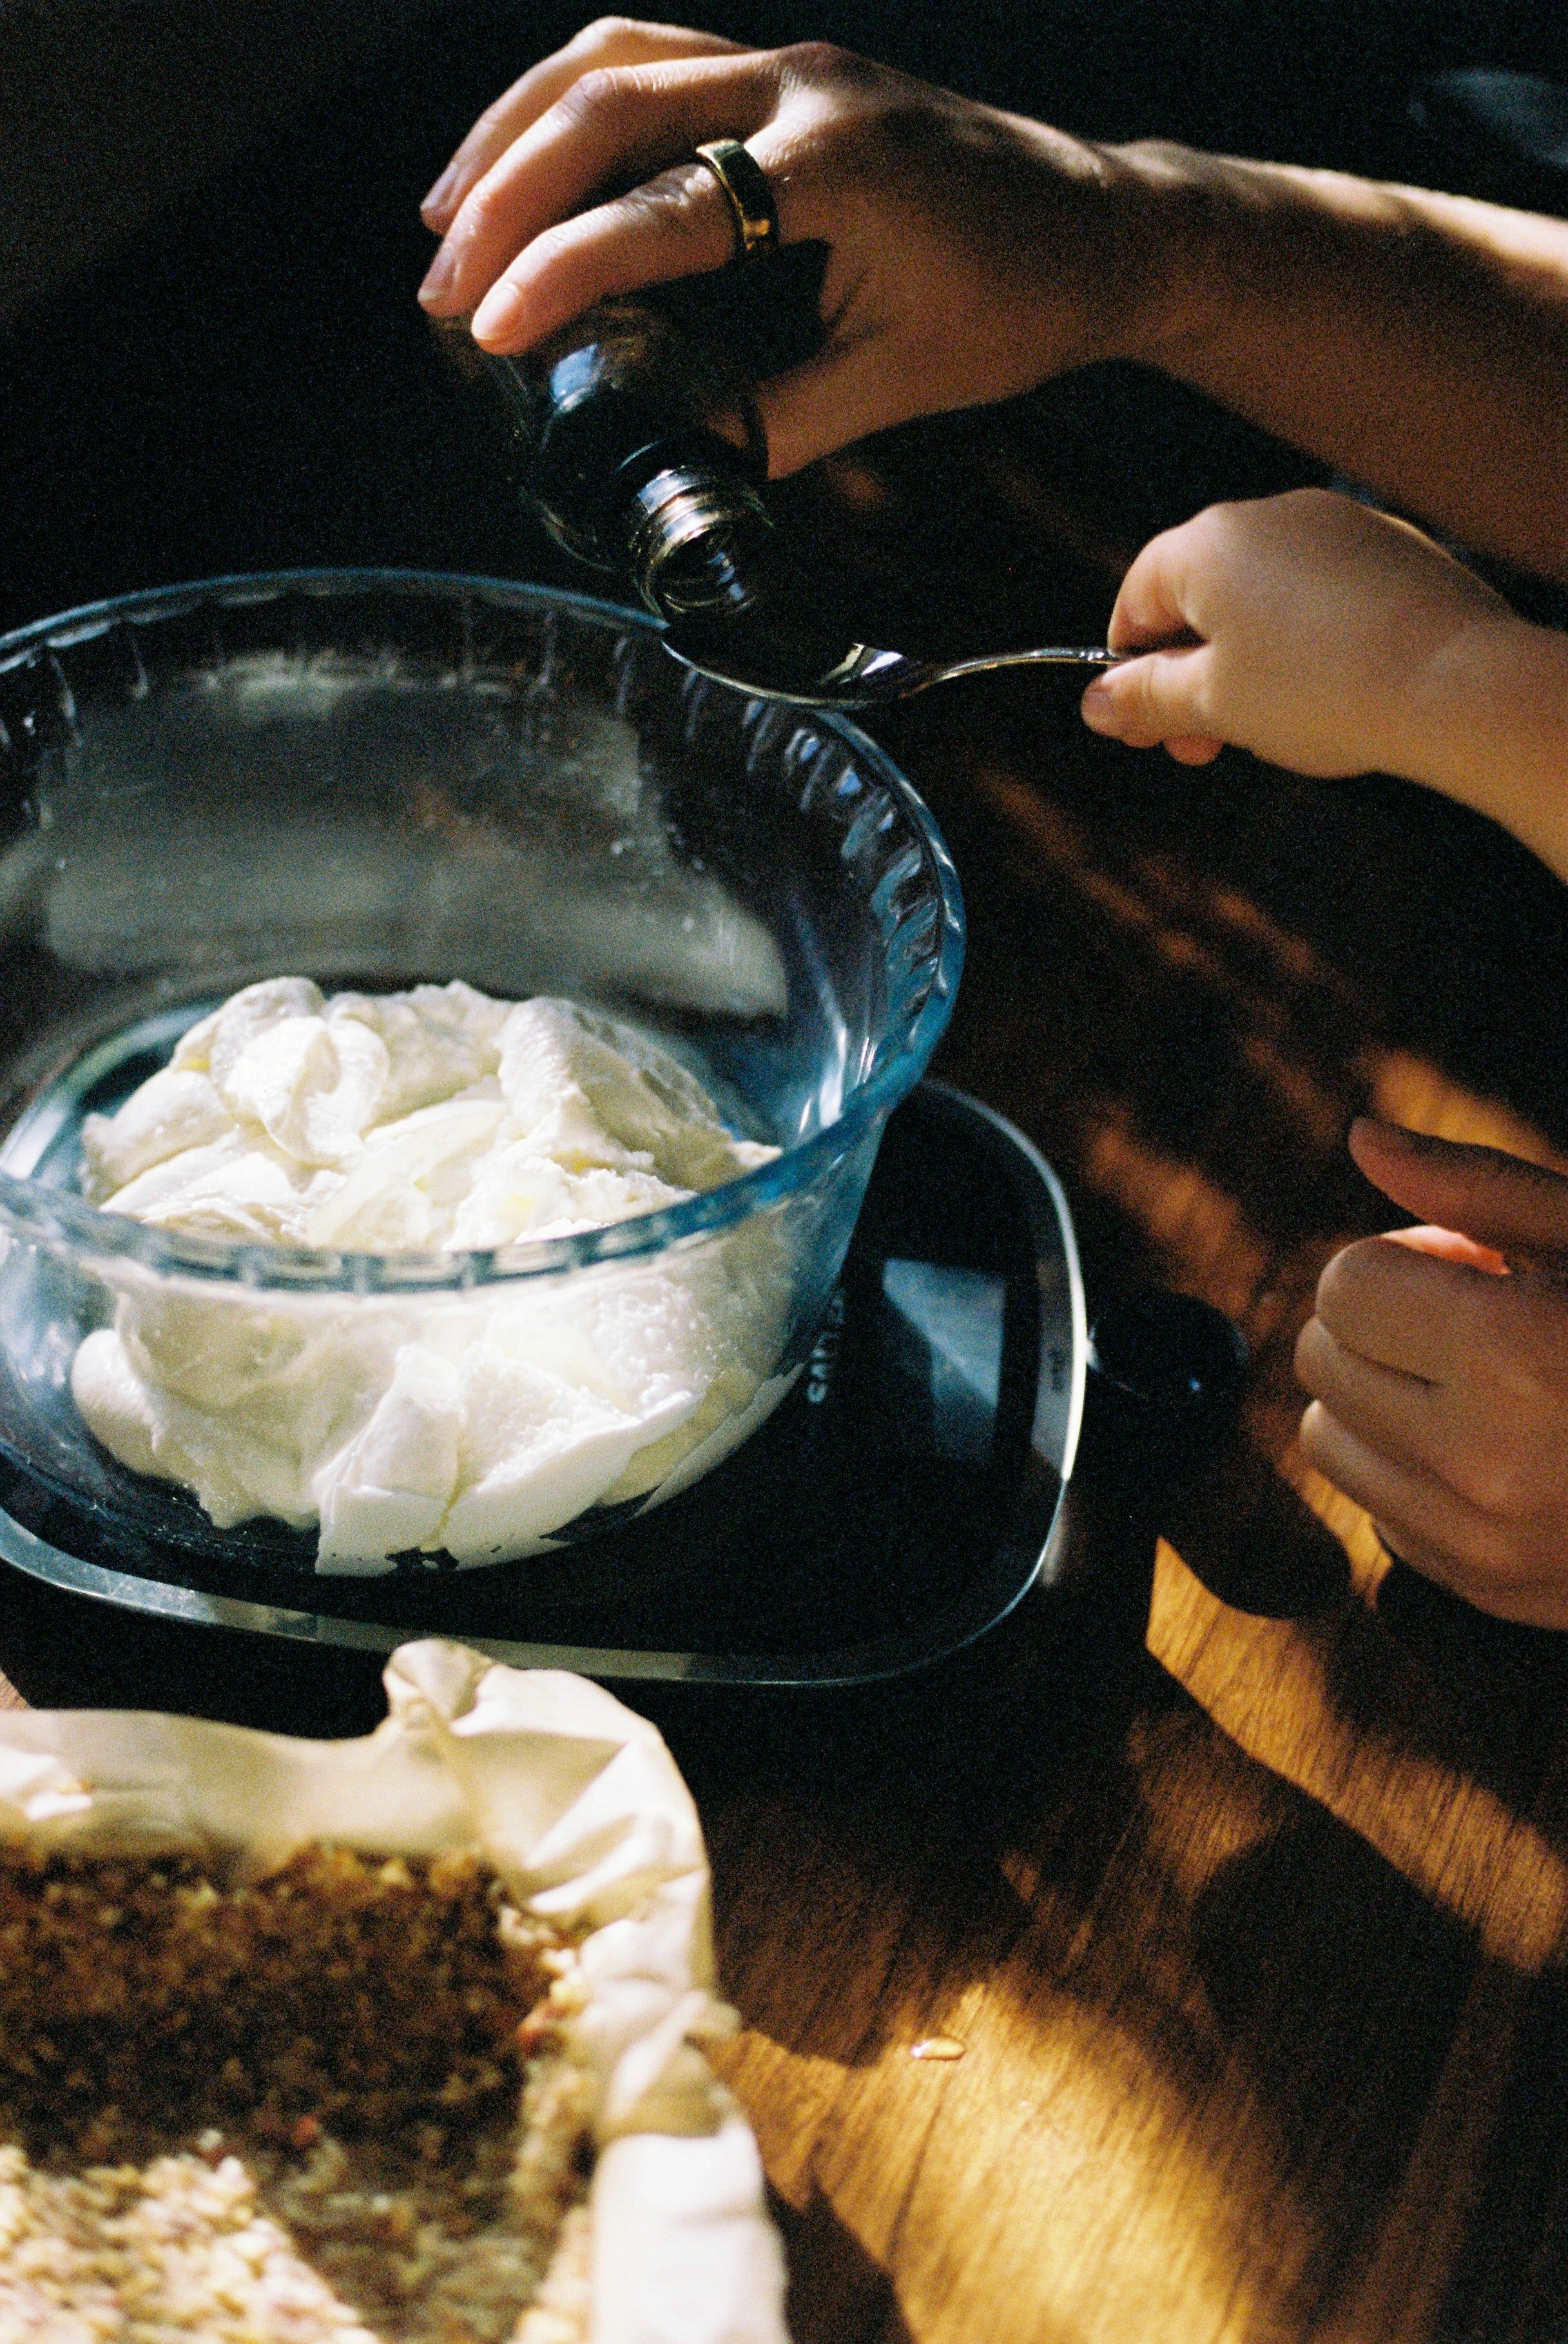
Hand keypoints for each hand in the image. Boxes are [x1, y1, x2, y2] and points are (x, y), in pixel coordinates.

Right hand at [416, 18, 1180, 476]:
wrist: (1101, 226)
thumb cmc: (1016, 305)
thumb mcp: (899, 383)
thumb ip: (784, 423)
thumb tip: (684, 469)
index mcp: (838, 165)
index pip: (664, 210)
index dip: (560, 272)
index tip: (484, 332)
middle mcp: (803, 87)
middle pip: (610, 104)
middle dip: (505, 198)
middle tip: (439, 293)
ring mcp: (790, 63)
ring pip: (613, 58)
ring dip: (513, 132)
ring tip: (442, 217)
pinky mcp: (783, 69)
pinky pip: (648, 54)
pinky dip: (567, 104)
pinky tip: (519, 163)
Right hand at [1079, 488, 1509, 774]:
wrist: (1454, 683)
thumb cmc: (1320, 691)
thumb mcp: (1213, 705)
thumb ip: (1145, 699)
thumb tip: (1096, 703)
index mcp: (1209, 543)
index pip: (1138, 595)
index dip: (1129, 665)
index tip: (1143, 722)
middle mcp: (1268, 515)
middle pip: (1201, 595)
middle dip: (1192, 673)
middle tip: (1202, 744)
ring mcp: (1336, 525)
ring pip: (1264, 596)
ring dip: (1249, 661)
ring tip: (1272, 725)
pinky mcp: (1390, 547)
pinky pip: (1323, 594)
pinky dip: (1308, 641)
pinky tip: (1329, 695)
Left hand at [1295, 1117, 1567, 1626]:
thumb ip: (1477, 1185)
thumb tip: (1361, 1135)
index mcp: (1519, 1354)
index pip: (1346, 1284)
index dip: (1402, 1257)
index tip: (1470, 1263)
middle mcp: (1489, 1463)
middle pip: (1322, 1358)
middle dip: (1384, 1324)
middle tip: (1480, 1317)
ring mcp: (1485, 1543)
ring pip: (1329, 1441)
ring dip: (1382, 1399)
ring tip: (1488, 1383)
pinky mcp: (1485, 1591)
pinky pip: (1379, 1511)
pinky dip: (1416, 1473)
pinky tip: (1506, 1452)